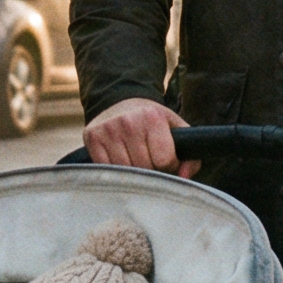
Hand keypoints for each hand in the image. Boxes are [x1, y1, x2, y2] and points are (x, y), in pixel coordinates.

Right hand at [83, 97, 197, 178]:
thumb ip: (190, 156)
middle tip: (149, 160)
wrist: (120, 103)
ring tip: (135, 160)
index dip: (169, 165)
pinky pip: (107, 169)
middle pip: (145, 168)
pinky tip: (120, 159)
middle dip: (151, 171)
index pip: (164, 160)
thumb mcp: (176, 130)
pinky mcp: (92, 138)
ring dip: (133, 173)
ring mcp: (108, 130)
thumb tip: (184, 178)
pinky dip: (116, 171)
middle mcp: (129, 122)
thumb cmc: (152, 121)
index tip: (165, 159)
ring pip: (126, 172)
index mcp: (153, 117)